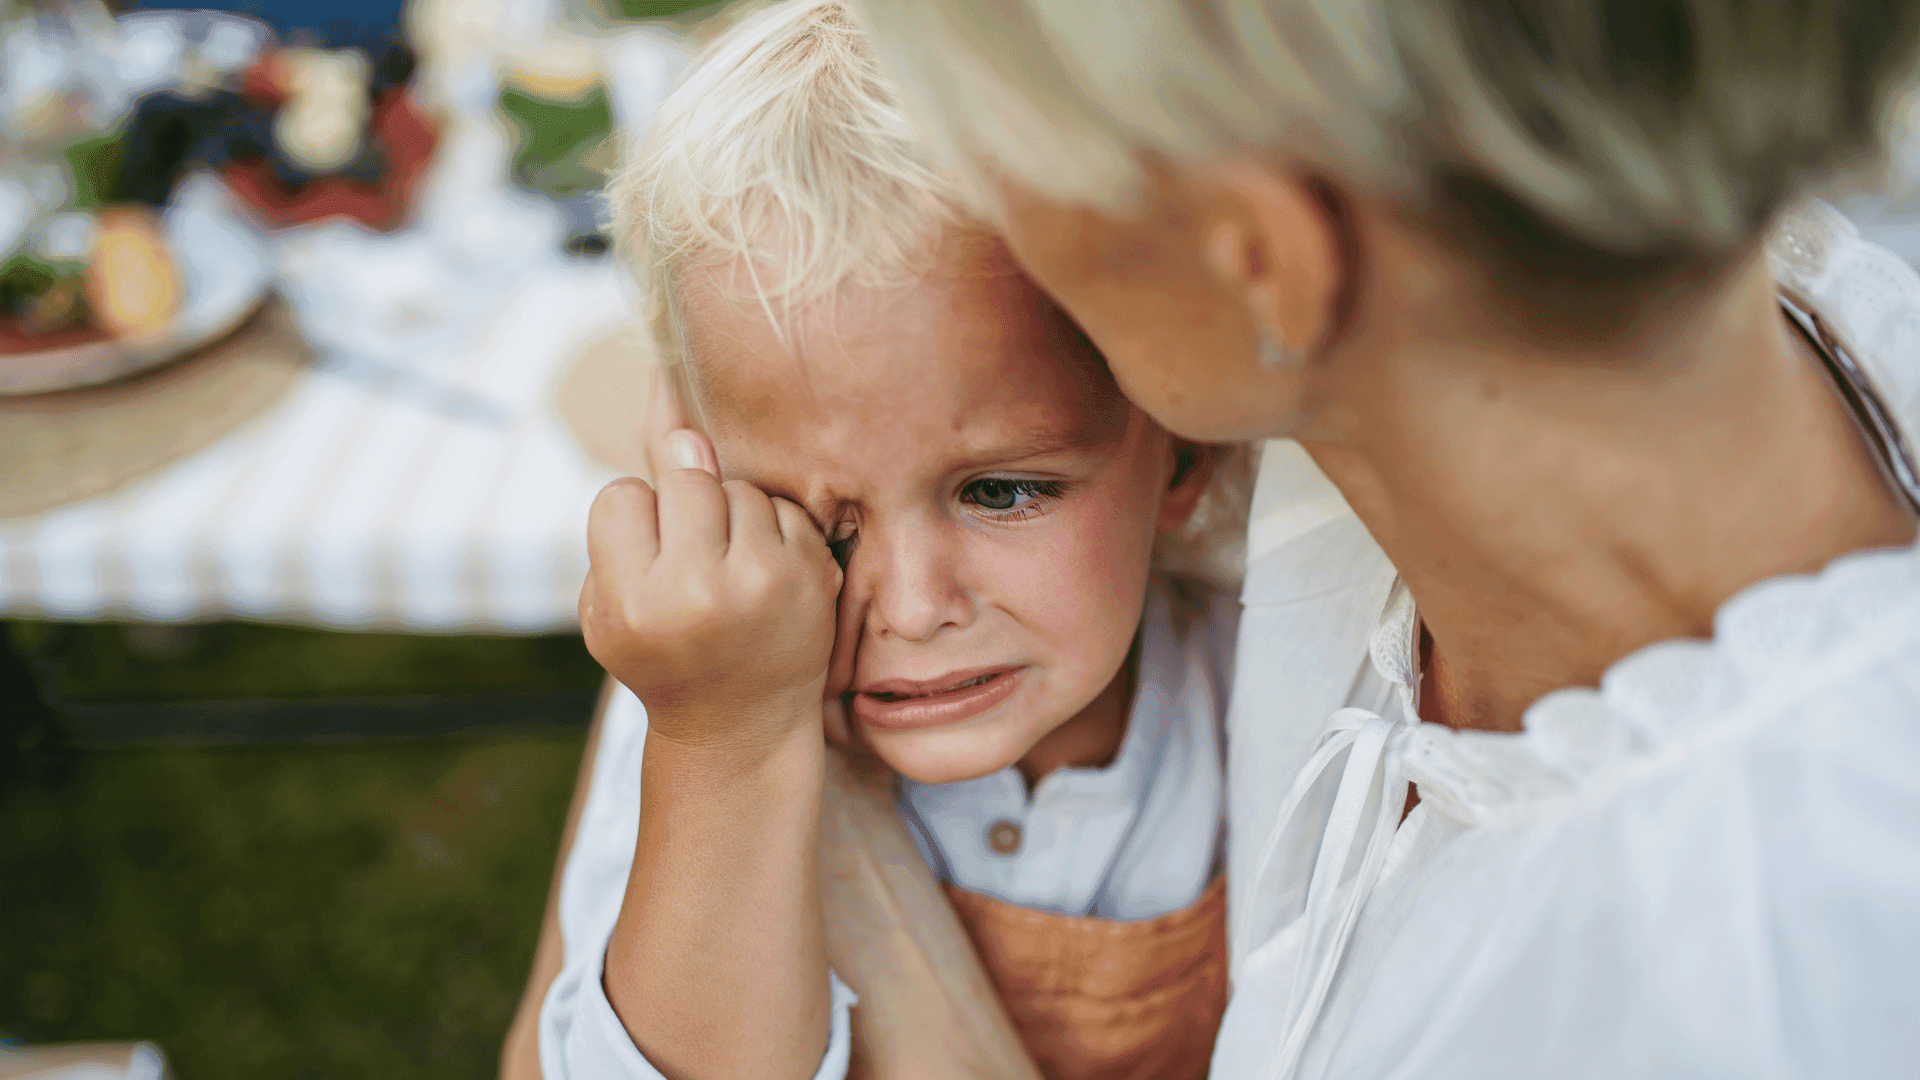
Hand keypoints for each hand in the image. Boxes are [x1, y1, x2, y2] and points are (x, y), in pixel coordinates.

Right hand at [580, 428, 843, 754]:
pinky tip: (764, 576)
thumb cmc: (661, 653)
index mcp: (636, 603)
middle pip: (684, 476)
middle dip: (682, 504)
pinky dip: (771, 529)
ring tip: (726, 571)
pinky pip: (781, 506)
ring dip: (729, 514)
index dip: (634, 520)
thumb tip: (663, 379)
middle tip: (691, 557)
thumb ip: (625, 508)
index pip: (623, 494)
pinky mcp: (811, 575)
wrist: (739, 725)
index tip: (647, 562)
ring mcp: (764, 583)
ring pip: (736, 487)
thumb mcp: (610, 599)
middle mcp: (701, 592)